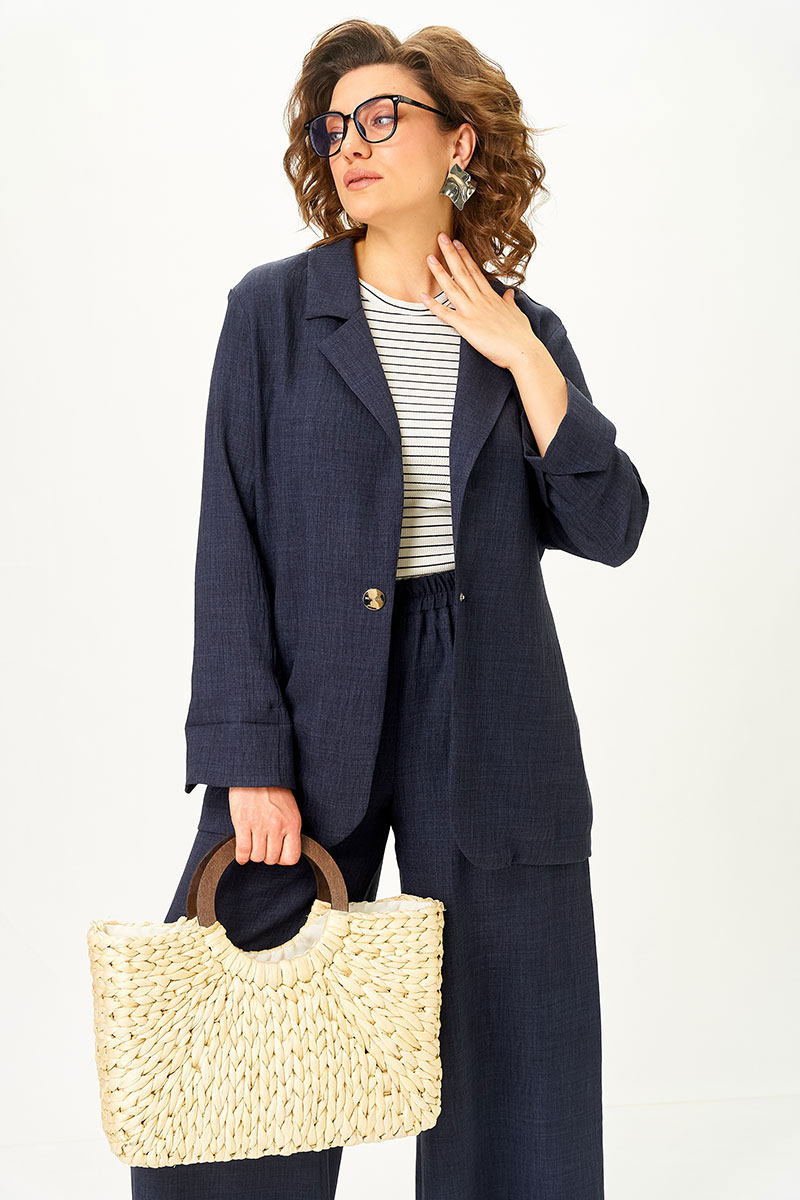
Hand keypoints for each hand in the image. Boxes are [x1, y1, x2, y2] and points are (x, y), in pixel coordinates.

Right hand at [228, 786, 302, 865]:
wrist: (257, 773)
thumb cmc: (273, 789)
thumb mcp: (290, 809)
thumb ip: (289, 829)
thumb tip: (285, 848)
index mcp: (292, 823)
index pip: (292, 857)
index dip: (282, 859)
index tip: (277, 854)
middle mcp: (277, 826)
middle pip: (271, 859)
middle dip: (266, 856)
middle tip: (262, 847)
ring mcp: (260, 825)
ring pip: (257, 857)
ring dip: (253, 855)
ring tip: (253, 846)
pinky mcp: (243, 823)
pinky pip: (243, 851)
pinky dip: (241, 857)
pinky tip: (242, 854)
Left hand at [420, 233, 545, 371]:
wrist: (524, 352)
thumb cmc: (521, 335)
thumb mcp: (516, 314)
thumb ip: (510, 302)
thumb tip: (510, 294)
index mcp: (491, 297)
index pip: (475, 271)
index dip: (464, 256)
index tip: (457, 242)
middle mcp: (481, 300)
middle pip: (462, 272)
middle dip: (450, 254)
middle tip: (441, 237)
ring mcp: (473, 312)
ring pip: (453, 288)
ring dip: (440, 272)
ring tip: (429, 258)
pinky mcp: (467, 327)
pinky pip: (446, 315)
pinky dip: (434, 305)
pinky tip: (423, 296)